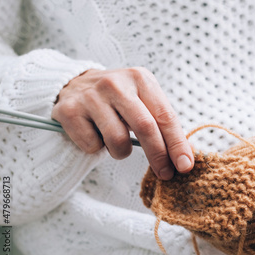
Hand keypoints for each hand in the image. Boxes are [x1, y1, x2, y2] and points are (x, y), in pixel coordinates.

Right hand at [51, 67, 193, 179]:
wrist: (74, 85)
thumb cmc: (118, 100)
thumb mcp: (143, 101)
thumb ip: (163, 124)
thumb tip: (185, 155)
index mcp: (140, 79)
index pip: (165, 116)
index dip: (177, 144)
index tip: (185, 166)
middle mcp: (116, 84)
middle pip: (145, 127)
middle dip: (158, 156)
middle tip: (165, 174)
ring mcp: (91, 96)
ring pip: (118, 140)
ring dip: (122, 152)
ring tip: (117, 143)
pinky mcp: (69, 111)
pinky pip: (92, 145)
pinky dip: (97, 148)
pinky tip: (94, 133)